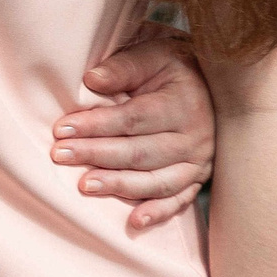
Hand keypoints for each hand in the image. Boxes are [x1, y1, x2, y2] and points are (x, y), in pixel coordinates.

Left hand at [55, 26, 215, 229]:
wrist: (217, 82)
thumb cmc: (173, 67)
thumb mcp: (153, 54)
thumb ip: (123, 66)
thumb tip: (91, 80)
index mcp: (183, 103)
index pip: (133, 118)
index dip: (96, 125)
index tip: (62, 129)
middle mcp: (196, 135)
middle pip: (141, 152)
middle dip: (97, 155)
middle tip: (60, 155)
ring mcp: (199, 160)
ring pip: (157, 180)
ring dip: (120, 185)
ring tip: (85, 186)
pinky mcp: (198, 177)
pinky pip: (180, 199)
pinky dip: (159, 212)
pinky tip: (135, 222)